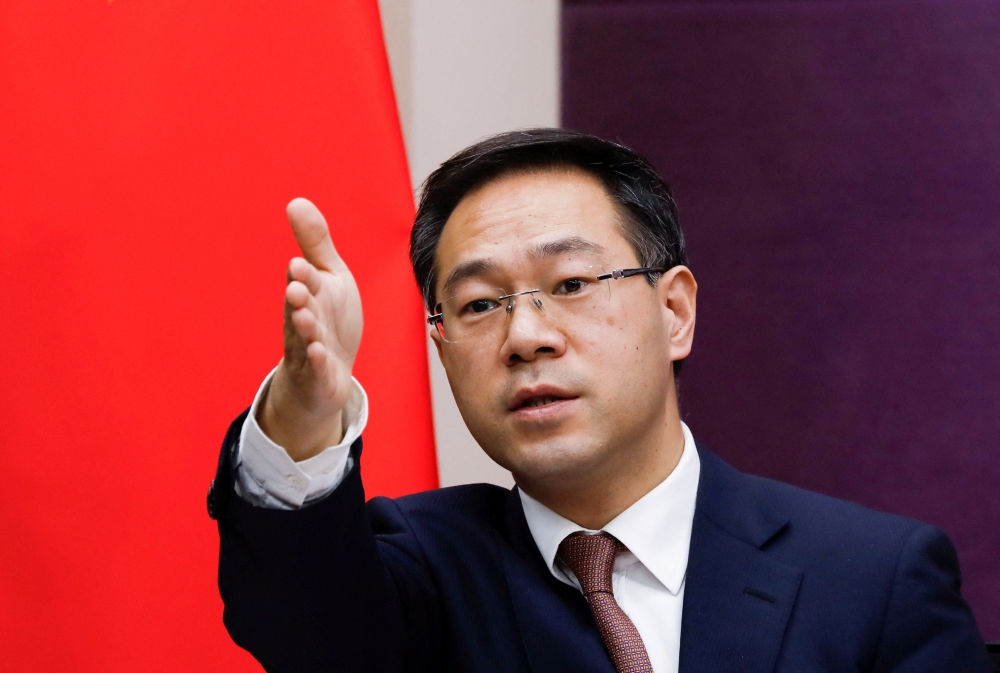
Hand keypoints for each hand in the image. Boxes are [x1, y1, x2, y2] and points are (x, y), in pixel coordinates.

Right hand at [258, 198, 362, 461]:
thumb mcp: (328, 277)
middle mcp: (304, 320)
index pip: (304, 282)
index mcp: (308, 294)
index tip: (299, 263)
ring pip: (304, 339)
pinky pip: (316, 368)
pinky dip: (317, 361)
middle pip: (299, 309)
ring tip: (306, 318)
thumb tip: (295, 201)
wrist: (327, 372)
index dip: (302, 275)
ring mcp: (309, 349)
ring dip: (305, 329)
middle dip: (298, 300)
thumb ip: (315, 243)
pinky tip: (320, 353)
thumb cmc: (329, 318)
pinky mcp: (318, 374)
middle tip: (297, 288)